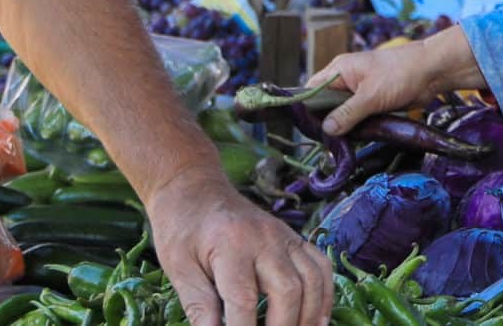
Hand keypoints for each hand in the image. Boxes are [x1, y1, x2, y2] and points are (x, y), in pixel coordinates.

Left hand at [148, 171, 331, 325]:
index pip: (244, 300)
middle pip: (288, 290)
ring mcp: (284, 236)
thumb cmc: (181, 229)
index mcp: (230, 244)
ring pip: (312, 280)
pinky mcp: (294, 238)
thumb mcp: (178, 268)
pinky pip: (321, 266)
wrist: (194, 189)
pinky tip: (315, 320)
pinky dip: (324, 295)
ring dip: (308, 317)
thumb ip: (198, 306)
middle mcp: (265, 237)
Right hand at [311, 27, 484, 135]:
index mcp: (339, 70)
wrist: (432, 72)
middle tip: (326, 142)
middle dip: (326, 122)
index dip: (306, 108)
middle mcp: (346, 80)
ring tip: (340, 144)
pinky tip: (356, 140)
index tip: (307, 129)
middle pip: (326, 104)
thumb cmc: (400, 75)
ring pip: (342, 113)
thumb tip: (325, 129)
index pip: (312, 89)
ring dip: (343, 127)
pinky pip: (358, 117)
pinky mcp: (373, 102)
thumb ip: (347, 113)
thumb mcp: (370, 96)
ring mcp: (360, 91)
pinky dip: (357, 127)